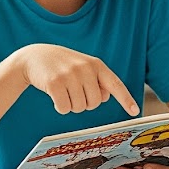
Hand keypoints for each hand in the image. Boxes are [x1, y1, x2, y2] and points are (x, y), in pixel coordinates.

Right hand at [15, 45, 138, 115]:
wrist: (34, 57)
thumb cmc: (63, 65)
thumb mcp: (83, 67)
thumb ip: (97, 80)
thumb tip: (106, 97)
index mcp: (96, 64)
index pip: (115, 84)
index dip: (125, 99)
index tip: (134, 112)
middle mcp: (85, 68)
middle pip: (95, 103)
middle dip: (85, 103)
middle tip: (74, 91)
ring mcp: (69, 75)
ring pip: (79, 108)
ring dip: (72, 105)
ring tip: (64, 90)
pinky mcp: (54, 84)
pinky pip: (64, 109)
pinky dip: (60, 107)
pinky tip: (55, 95)